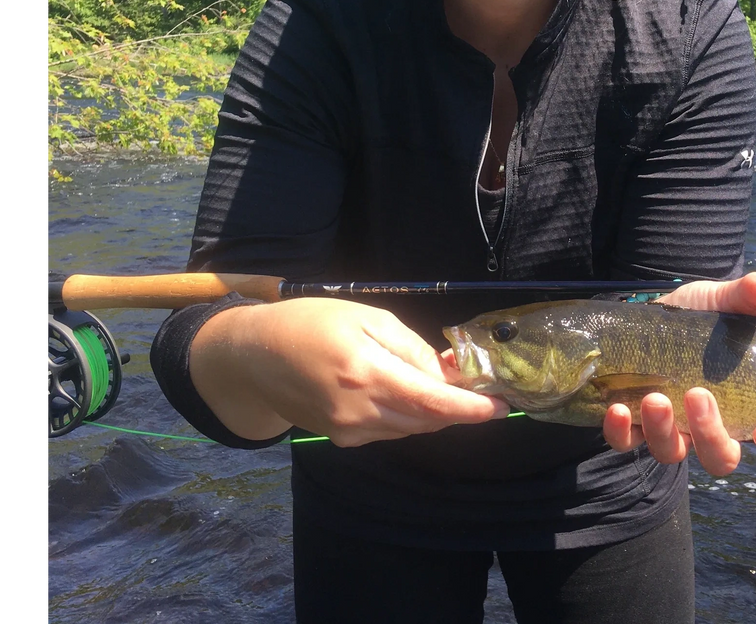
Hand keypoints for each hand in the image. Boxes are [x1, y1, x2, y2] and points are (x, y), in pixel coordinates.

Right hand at [191, 298, 508, 445]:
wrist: (253, 356)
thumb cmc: (309, 323)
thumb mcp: (364, 317)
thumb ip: (409, 347)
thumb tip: (447, 372)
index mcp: (367, 374)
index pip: (433, 402)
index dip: (472, 408)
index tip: (503, 406)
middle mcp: (360, 412)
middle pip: (427, 421)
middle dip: (460, 410)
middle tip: (485, 392)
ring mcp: (348, 431)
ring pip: (410, 429)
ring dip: (435, 413)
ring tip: (449, 388)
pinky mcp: (340, 438)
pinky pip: (389, 431)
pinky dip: (409, 416)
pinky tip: (412, 396)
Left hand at [601, 272, 755, 474]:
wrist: (649, 312)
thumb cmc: (698, 316)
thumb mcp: (722, 301)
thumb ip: (745, 296)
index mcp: (750, 407)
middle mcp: (712, 428)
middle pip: (721, 459)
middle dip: (711, 436)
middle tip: (698, 395)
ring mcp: (673, 430)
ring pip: (673, 453)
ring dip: (663, 431)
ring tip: (654, 397)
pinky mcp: (634, 424)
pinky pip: (627, 442)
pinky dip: (620, 431)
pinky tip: (616, 408)